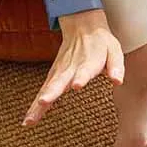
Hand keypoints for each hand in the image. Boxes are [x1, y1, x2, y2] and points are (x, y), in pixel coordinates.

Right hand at [21, 8, 123, 127]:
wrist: (82, 26)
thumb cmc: (101, 42)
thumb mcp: (114, 50)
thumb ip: (116, 66)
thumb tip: (117, 81)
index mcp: (88, 61)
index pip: (84, 70)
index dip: (81, 77)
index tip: (76, 85)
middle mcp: (70, 67)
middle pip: (59, 80)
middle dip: (51, 92)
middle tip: (43, 101)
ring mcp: (59, 71)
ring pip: (47, 88)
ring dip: (39, 103)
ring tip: (30, 120)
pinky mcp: (53, 75)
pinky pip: (43, 91)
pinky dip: (35, 106)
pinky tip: (29, 120)